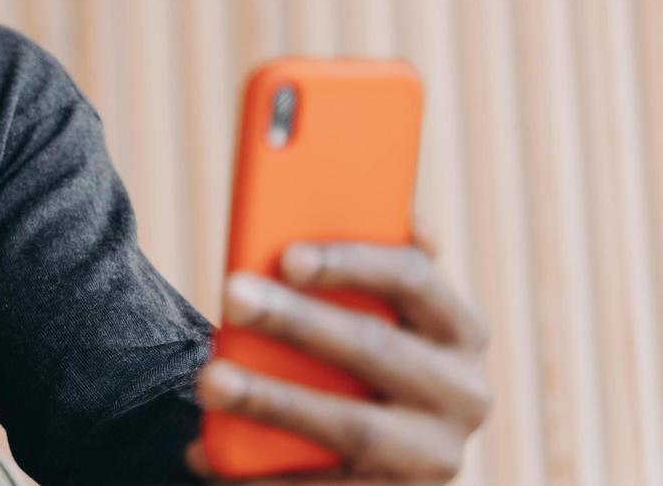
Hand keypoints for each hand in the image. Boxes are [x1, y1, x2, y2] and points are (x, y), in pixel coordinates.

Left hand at [184, 234, 489, 482]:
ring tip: (209, 380)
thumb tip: (394, 214)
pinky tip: (208, 458)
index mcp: (459, 328)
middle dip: (297, 321)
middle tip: (231, 296)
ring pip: (350, 426)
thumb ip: (365, 267)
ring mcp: (434, 455)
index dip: (351, 262)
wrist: (383, 458)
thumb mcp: (377, 312)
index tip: (285, 255)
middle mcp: (464, 393)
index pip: (413, 278)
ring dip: (272, 400)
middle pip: (374, 347)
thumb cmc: (360, 357)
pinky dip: (263, 476)